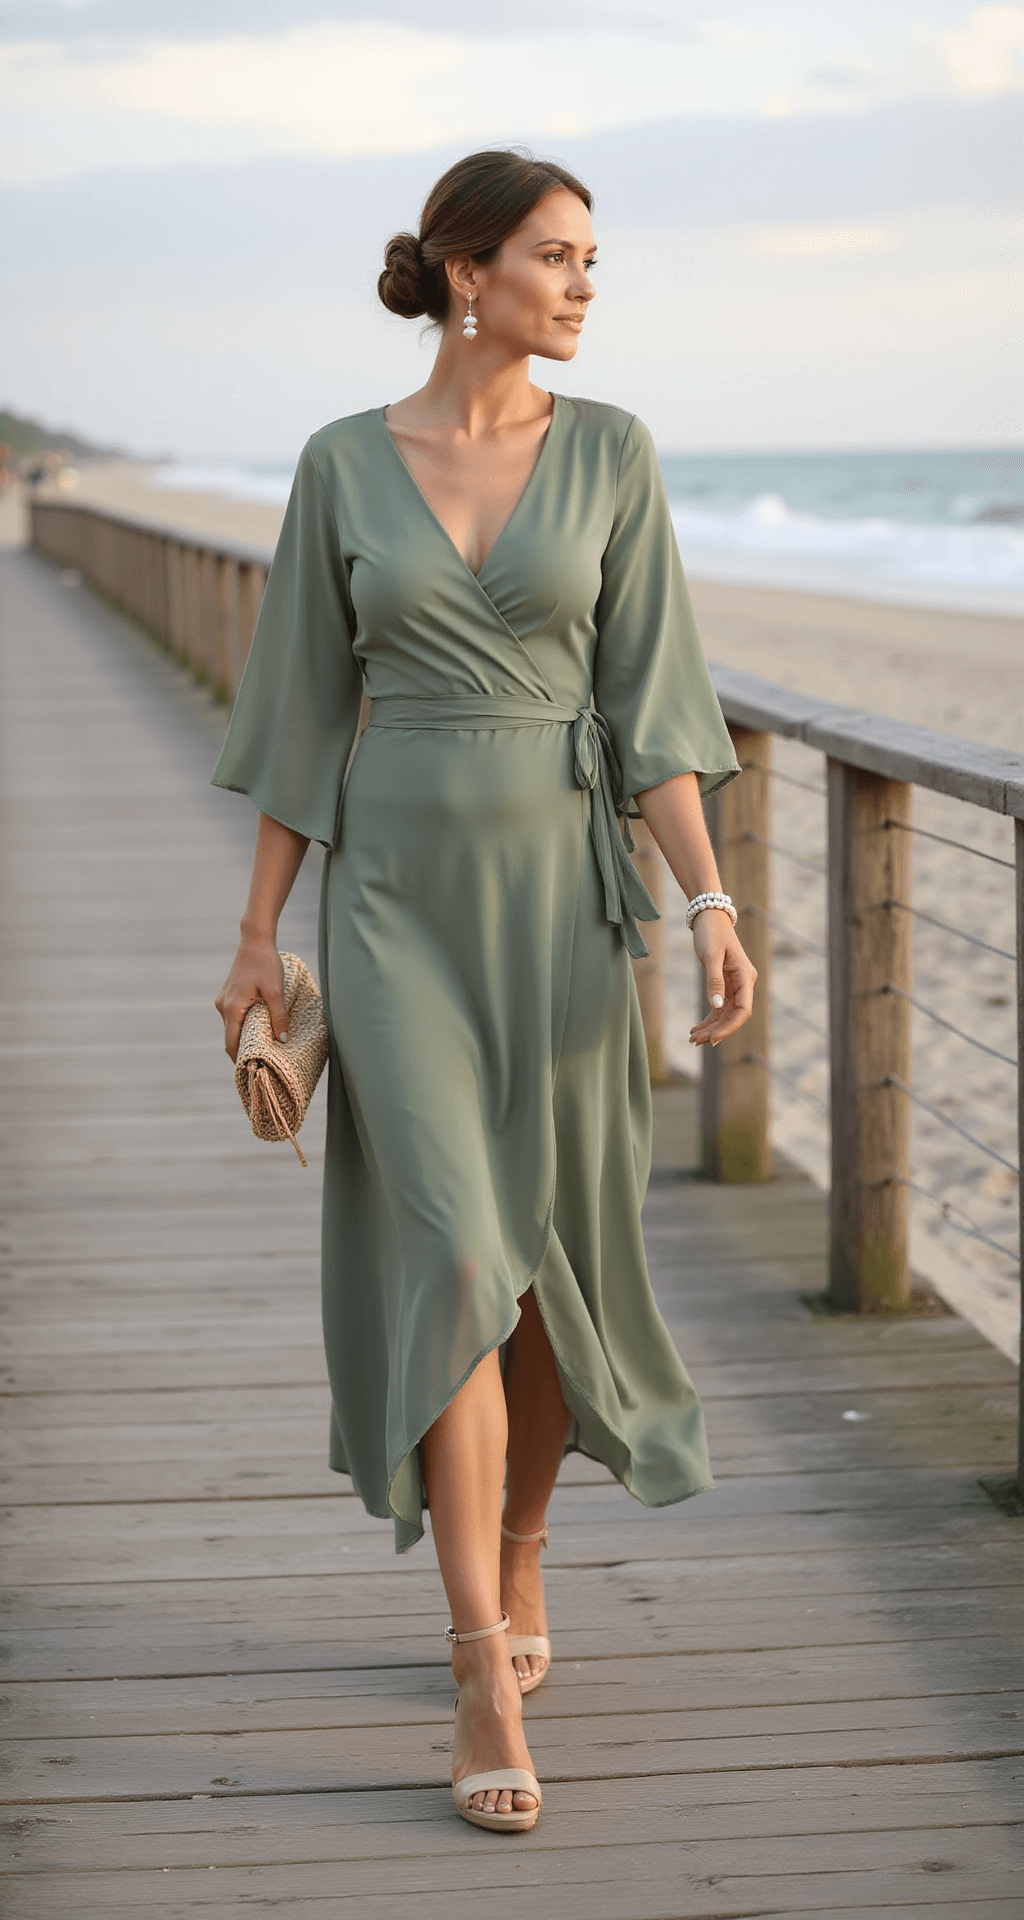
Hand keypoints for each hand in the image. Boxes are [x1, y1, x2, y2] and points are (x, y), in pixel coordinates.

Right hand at [215, 938, 287, 1062]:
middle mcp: (223, 1007)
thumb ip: (279, 1016)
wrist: (255, 942)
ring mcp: (223, 1001)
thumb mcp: (276, 991)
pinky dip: (244, 1026)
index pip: (232, 1044)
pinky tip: (259, 1028)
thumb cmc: (266, 964)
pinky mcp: (228, 996)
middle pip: (231, 1038)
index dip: (240, 1061)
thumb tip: (283, 1040)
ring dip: (245, 1038)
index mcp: (232, 1009)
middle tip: (261, 1064)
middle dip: (244, 1052)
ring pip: (232, 1028)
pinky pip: (233, 1018)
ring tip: (264, 1048)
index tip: (252, 1072)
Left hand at [689, 909, 756, 1048]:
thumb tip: (715, 1006)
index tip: (712, 1039)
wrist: (709, 916)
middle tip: (695, 1042)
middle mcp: (744, 983)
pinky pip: (719, 1007)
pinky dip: (709, 1019)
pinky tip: (696, 1029)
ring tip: (692, 1039)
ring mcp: (735, 985)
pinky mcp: (725, 985)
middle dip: (716, 1031)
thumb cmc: (711, 933)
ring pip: (725, 1014)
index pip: (743, 1010)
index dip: (729, 1027)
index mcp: (745, 977)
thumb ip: (714, 980)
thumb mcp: (711, 955)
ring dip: (711, 1028)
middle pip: (733, 1016)